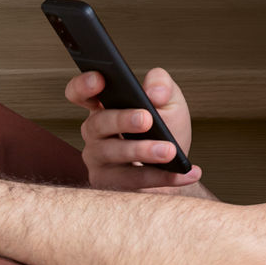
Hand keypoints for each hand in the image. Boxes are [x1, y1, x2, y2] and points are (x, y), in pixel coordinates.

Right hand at [65, 66, 203, 193]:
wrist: (172, 170)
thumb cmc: (166, 132)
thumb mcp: (169, 101)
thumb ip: (163, 86)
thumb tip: (154, 93)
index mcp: (104, 107)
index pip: (79, 93)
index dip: (83, 86)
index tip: (99, 80)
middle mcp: (94, 133)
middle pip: (98, 124)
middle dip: (122, 120)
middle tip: (146, 120)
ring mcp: (97, 160)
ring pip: (113, 154)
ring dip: (142, 151)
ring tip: (170, 151)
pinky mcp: (107, 184)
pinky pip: (132, 180)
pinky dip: (162, 177)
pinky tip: (186, 172)